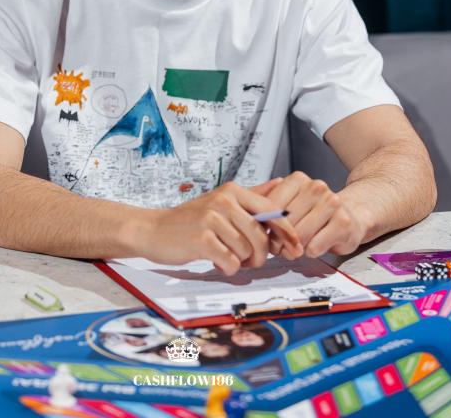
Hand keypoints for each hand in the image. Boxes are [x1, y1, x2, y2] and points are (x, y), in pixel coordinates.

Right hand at [140, 182, 301, 275]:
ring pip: (246, 250)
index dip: (287, 231)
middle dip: (261, 255)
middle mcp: (223, 201)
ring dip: (242, 263)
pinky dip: (228, 268)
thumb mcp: (221, 201)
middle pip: (260, 235)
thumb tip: (281, 182)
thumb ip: (253, 194)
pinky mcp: (201, 239)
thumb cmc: (190, 220)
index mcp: (232, 191)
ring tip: (229, 259)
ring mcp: (211, 219)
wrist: (154, 230)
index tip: (296, 247)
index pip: (271, 210)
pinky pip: (230, 262)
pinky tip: (218, 263)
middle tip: (251, 261)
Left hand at [252, 172, 366, 258]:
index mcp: (298, 179)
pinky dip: (311, 252)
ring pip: (299, 236)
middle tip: (281, 247)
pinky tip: (314, 246)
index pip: (271, 206)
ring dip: (294, 249)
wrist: (352, 216)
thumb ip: (269, 208)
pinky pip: (315, 246)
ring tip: (296, 248)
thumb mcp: (291, 204)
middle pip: (285, 222)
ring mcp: (331, 203)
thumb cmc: (316, 213)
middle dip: (279, 241)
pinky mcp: (343, 222)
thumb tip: (247, 217)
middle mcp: (316, 187)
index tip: (266, 235)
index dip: (265, 226)